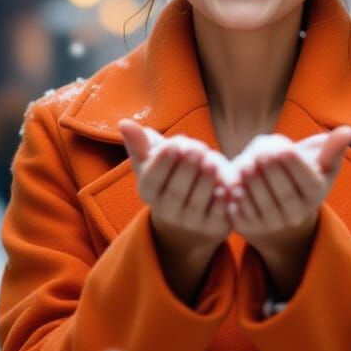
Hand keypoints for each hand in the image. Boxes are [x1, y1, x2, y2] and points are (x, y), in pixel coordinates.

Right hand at [118, 119, 230, 301]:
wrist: (192, 218)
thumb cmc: (171, 178)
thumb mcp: (154, 162)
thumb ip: (141, 143)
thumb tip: (124, 122)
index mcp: (149, 193)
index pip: (152, 180)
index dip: (162, 164)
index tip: (173, 144)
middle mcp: (167, 212)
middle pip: (175, 193)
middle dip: (186, 170)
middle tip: (197, 149)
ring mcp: (191, 223)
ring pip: (196, 204)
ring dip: (204, 183)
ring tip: (213, 162)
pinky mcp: (213, 227)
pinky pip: (217, 216)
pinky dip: (222, 202)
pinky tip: (226, 186)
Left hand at [226, 126, 350, 297]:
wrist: (279, 208)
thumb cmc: (301, 176)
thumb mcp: (320, 163)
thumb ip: (332, 147)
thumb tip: (348, 131)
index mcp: (315, 195)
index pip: (307, 181)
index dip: (294, 165)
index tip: (282, 147)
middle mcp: (296, 214)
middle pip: (284, 194)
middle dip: (271, 173)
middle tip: (260, 153)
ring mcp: (273, 224)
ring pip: (262, 205)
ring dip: (252, 184)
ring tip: (244, 165)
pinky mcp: (251, 227)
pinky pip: (243, 215)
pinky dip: (236, 200)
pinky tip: (231, 185)